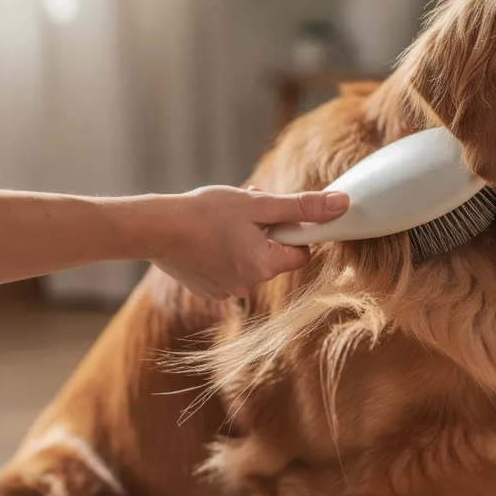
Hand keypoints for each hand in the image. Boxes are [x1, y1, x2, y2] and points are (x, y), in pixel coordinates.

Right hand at [135, 185, 348, 299]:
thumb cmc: (204, 212)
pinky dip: (224, 252)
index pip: (300, 252)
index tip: (273, 214)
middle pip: (274, 256)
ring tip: (220, 220)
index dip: (292, 230)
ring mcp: (226, 291)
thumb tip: (342, 206)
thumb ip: (301, 206)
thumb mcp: (258, 203)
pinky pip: (228, 268)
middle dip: (265, 232)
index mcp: (264, 266)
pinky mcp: (208, 290)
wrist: (152, 228)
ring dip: (244, 240)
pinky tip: (206, 236)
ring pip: (250, 261)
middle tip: (244, 210)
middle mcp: (248, 286)